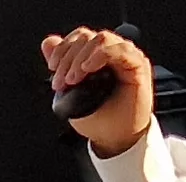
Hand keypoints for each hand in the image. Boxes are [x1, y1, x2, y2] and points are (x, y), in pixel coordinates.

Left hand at [44, 27, 155, 155]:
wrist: (117, 139)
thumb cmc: (99, 119)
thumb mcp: (70, 93)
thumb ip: (62, 66)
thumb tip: (48, 43)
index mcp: (95, 57)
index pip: (79, 38)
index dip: (62, 48)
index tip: (53, 67)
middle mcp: (111, 54)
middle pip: (87, 37)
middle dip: (68, 57)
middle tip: (62, 80)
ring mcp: (124, 58)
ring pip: (101, 39)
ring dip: (82, 57)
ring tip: (74, 79)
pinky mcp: (137, 65)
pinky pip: (121, 49)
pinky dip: (101, 54)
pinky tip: (88, 68)